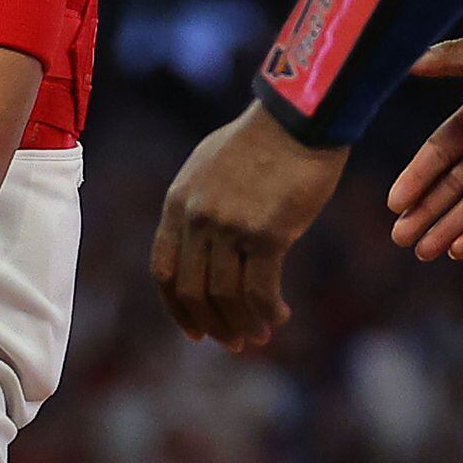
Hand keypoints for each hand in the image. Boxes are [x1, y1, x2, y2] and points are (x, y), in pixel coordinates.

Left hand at [151, 106, 347, 351]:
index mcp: (177, 202)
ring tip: (261, 336)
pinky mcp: (267, 234)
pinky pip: (261, 290)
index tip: (195, 331)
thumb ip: (197, 206)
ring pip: (226, 296)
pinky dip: (269, 311)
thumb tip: (200, 248)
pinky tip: (280, 317)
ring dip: (243, 324)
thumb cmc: (261, 142)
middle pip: (193, 291)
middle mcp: (196, 218)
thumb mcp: (210, 168)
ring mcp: (229, 227)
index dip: (177, 309)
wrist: (299, 119)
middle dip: (213, 325)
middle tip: (234, 343)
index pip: (163, 270)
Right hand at [384, 34, 462, 259]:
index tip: (395, 203)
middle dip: (425, 211)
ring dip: (448, 226)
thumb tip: (408, 64)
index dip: (416, 177)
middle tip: (400, 237)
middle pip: (451, 185)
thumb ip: (454, 59)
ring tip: (422, 251)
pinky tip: (459, 249)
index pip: (438, 153)